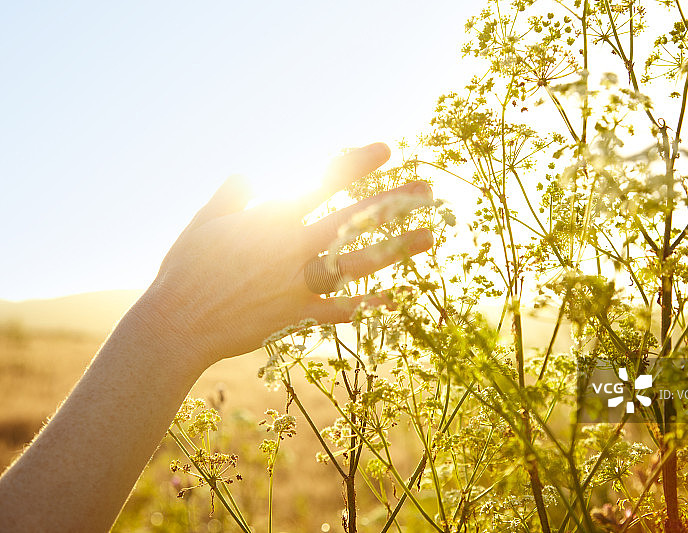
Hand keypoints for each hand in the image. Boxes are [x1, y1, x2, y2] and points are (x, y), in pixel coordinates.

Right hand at [133, 142, 432, 368]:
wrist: (177, 325)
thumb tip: (246, 172)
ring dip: (398, 249)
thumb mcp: (204, 222)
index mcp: (271, 219)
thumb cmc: (185, 270)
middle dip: (394, 202)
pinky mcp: (298, 315)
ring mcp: (299, 283)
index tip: (386, 149)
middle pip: (355, 219)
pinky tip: (397, 297)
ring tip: (431, 238)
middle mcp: (293, 248)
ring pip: (359, 262)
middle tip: (428, 191)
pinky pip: (342, 310)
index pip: (323, 182)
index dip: (357, 163)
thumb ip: (231, 195)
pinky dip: (369, 304)